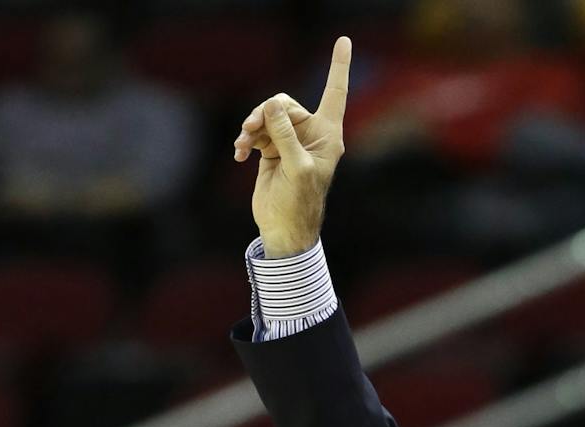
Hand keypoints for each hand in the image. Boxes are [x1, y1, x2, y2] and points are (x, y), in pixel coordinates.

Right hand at [234, 35, 351, 257]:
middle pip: (285, 103)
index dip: (338, 66)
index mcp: (328, 136)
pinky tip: (240, 155)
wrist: (284, 229)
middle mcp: (311, 135)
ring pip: (267, 115)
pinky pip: (257, 131)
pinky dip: (246, 140)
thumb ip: (284, 134)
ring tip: (243, 145)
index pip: (334, 93)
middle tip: (250, 130)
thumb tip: (271, 105)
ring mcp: (290, 141)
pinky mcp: (273, 150)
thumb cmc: (299, 203)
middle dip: (265, 113)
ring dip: (252, 127)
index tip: (344, 40)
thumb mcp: (295, 167)